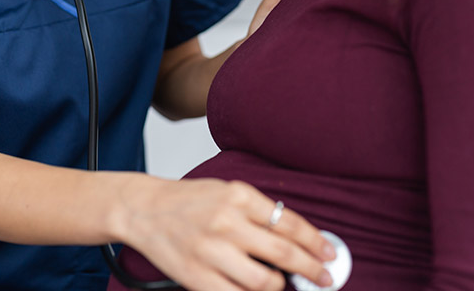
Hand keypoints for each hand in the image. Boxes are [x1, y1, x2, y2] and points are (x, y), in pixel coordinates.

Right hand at [116, 177, 335, 290]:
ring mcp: (211, 251)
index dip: (315, 242)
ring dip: (280, 286)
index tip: (329, 253)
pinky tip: (255, 290)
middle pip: (282, 254)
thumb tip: (297, 240)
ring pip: (264, 282)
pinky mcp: (197, 277)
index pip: (289, 223)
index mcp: (238, 196)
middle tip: (325, 276)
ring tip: (280, 283)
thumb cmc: (188, 201)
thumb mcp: (227, 192)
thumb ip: (259, 213)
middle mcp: (226, 222)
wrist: (144, 209)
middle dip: (311, 269)